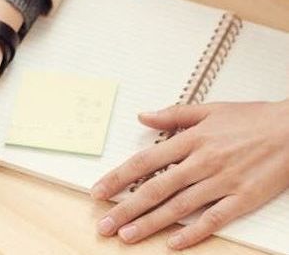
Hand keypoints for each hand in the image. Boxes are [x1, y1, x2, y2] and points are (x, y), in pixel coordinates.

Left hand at [91, 101, 288, 249]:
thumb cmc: (252, 118)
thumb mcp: (210, 109)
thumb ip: (173, 115)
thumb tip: (142, 116)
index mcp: (191, 140)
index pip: (144, 162)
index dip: (118, 178)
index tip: (98, 191)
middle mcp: (202, 162)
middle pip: (155, 189)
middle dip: (126, 208)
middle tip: (105, 225)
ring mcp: (222, 181)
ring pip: (178, 206)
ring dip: (150, 223)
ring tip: (127, 236)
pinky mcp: (243, 198)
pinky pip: (214, 219)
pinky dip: (193, 233)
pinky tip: (173, 244)